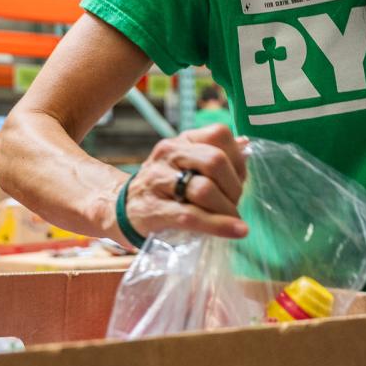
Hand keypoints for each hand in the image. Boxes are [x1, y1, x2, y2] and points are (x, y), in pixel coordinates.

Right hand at [122, 124, 248, 238]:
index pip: (219, 134)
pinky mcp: (154, 210)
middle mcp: (169, 154)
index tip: (239, 179)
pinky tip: (236, 231)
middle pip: (215, 161)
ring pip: (204, 189)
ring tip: (230, 220)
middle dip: (234, 187)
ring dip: (226, 209)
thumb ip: (214, 155)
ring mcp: (158, 181)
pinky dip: (219, 225)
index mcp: (182, 141)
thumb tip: (245, 145)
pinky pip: (192, 217)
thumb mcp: (186, 165)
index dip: (237, 159)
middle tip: (234, 204)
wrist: (120, 208)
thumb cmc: (164, 188)